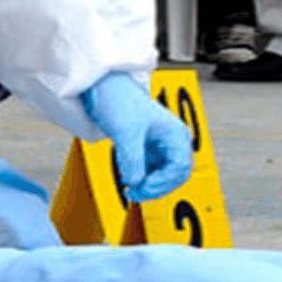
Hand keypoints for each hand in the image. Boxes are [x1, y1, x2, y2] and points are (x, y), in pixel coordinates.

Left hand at [81, 72, 192, 201]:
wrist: (101, 88)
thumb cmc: (119, 101)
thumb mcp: (126, 132)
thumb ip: (133, 160)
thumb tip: (136, 182)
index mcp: (175, 134)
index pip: (180, 168)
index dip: (163, 182)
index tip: (143, 186)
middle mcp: (171, 141)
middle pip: (173, 176)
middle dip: (155, 187)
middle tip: (134, 193)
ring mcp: (158, 146)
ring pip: (160, 177)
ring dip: (145, 185)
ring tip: (128, 185)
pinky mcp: (144, 149)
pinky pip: (147, 172)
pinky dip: (137, 178)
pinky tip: (125, 175)